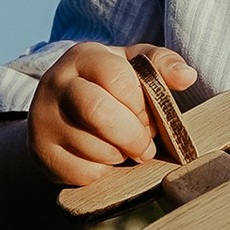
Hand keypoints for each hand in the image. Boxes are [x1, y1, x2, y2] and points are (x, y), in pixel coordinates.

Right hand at [28, 45, 200, 189]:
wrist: (61, 112)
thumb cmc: (107, 86)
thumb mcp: (132, 65)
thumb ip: (160, 64)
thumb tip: (187, 76)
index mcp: (81, 57)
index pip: (117, 78)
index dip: (140, 103)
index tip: (148, 115)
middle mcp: (54, 84)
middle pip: (99, 113)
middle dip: (133, 136)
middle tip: (145, 146)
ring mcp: (43, 120)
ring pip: (94, 148)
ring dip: (121, 155)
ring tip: (123, 148)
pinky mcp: (41, 153)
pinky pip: (83, 172)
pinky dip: (104, 172)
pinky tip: (104, 160)